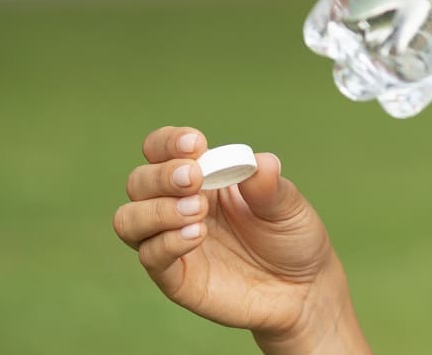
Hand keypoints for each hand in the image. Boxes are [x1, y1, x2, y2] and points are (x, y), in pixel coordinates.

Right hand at [112, 126, 342, 348]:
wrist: (303, 289)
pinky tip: (197, 235)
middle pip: (139, 181)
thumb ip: (270, 185)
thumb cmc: (291, 237)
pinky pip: (150, 256)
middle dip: (161, 175)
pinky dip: (167, 242)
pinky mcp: (175, 277)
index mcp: (202, 176)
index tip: (195, 144)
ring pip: (128, 220)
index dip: (169, 142)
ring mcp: (172, 241)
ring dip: (156, 210)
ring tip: (197, 212)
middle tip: (195, 180)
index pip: (162, 149)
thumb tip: (259, 162)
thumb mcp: (289, 205)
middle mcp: (178, 205)